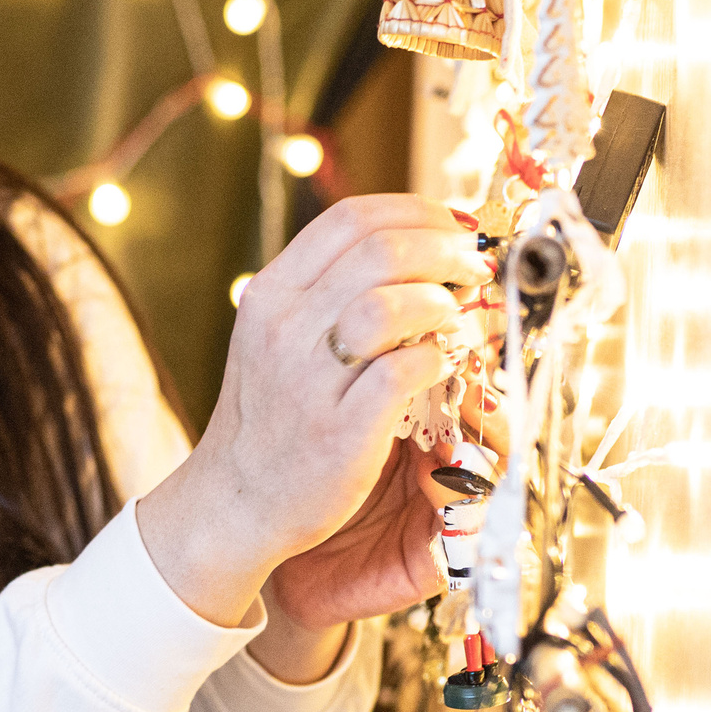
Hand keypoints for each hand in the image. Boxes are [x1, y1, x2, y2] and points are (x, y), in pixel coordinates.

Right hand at [138, 194, 483, 626]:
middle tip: (474, 267)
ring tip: (459, 317)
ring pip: (394, 303)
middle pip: (382, 250)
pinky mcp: (341, 429)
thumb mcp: (279, 337)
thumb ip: (332, 293)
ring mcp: (309, 379)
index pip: (352, 218)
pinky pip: (406, 370)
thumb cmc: (273, 415)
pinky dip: (437, 358)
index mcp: (271, 293)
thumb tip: (416, 250)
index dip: (417, 211)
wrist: (236, 501)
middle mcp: (283, 328)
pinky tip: (441, 365)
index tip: (453, 224)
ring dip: (444, 302)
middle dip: (446, 249)